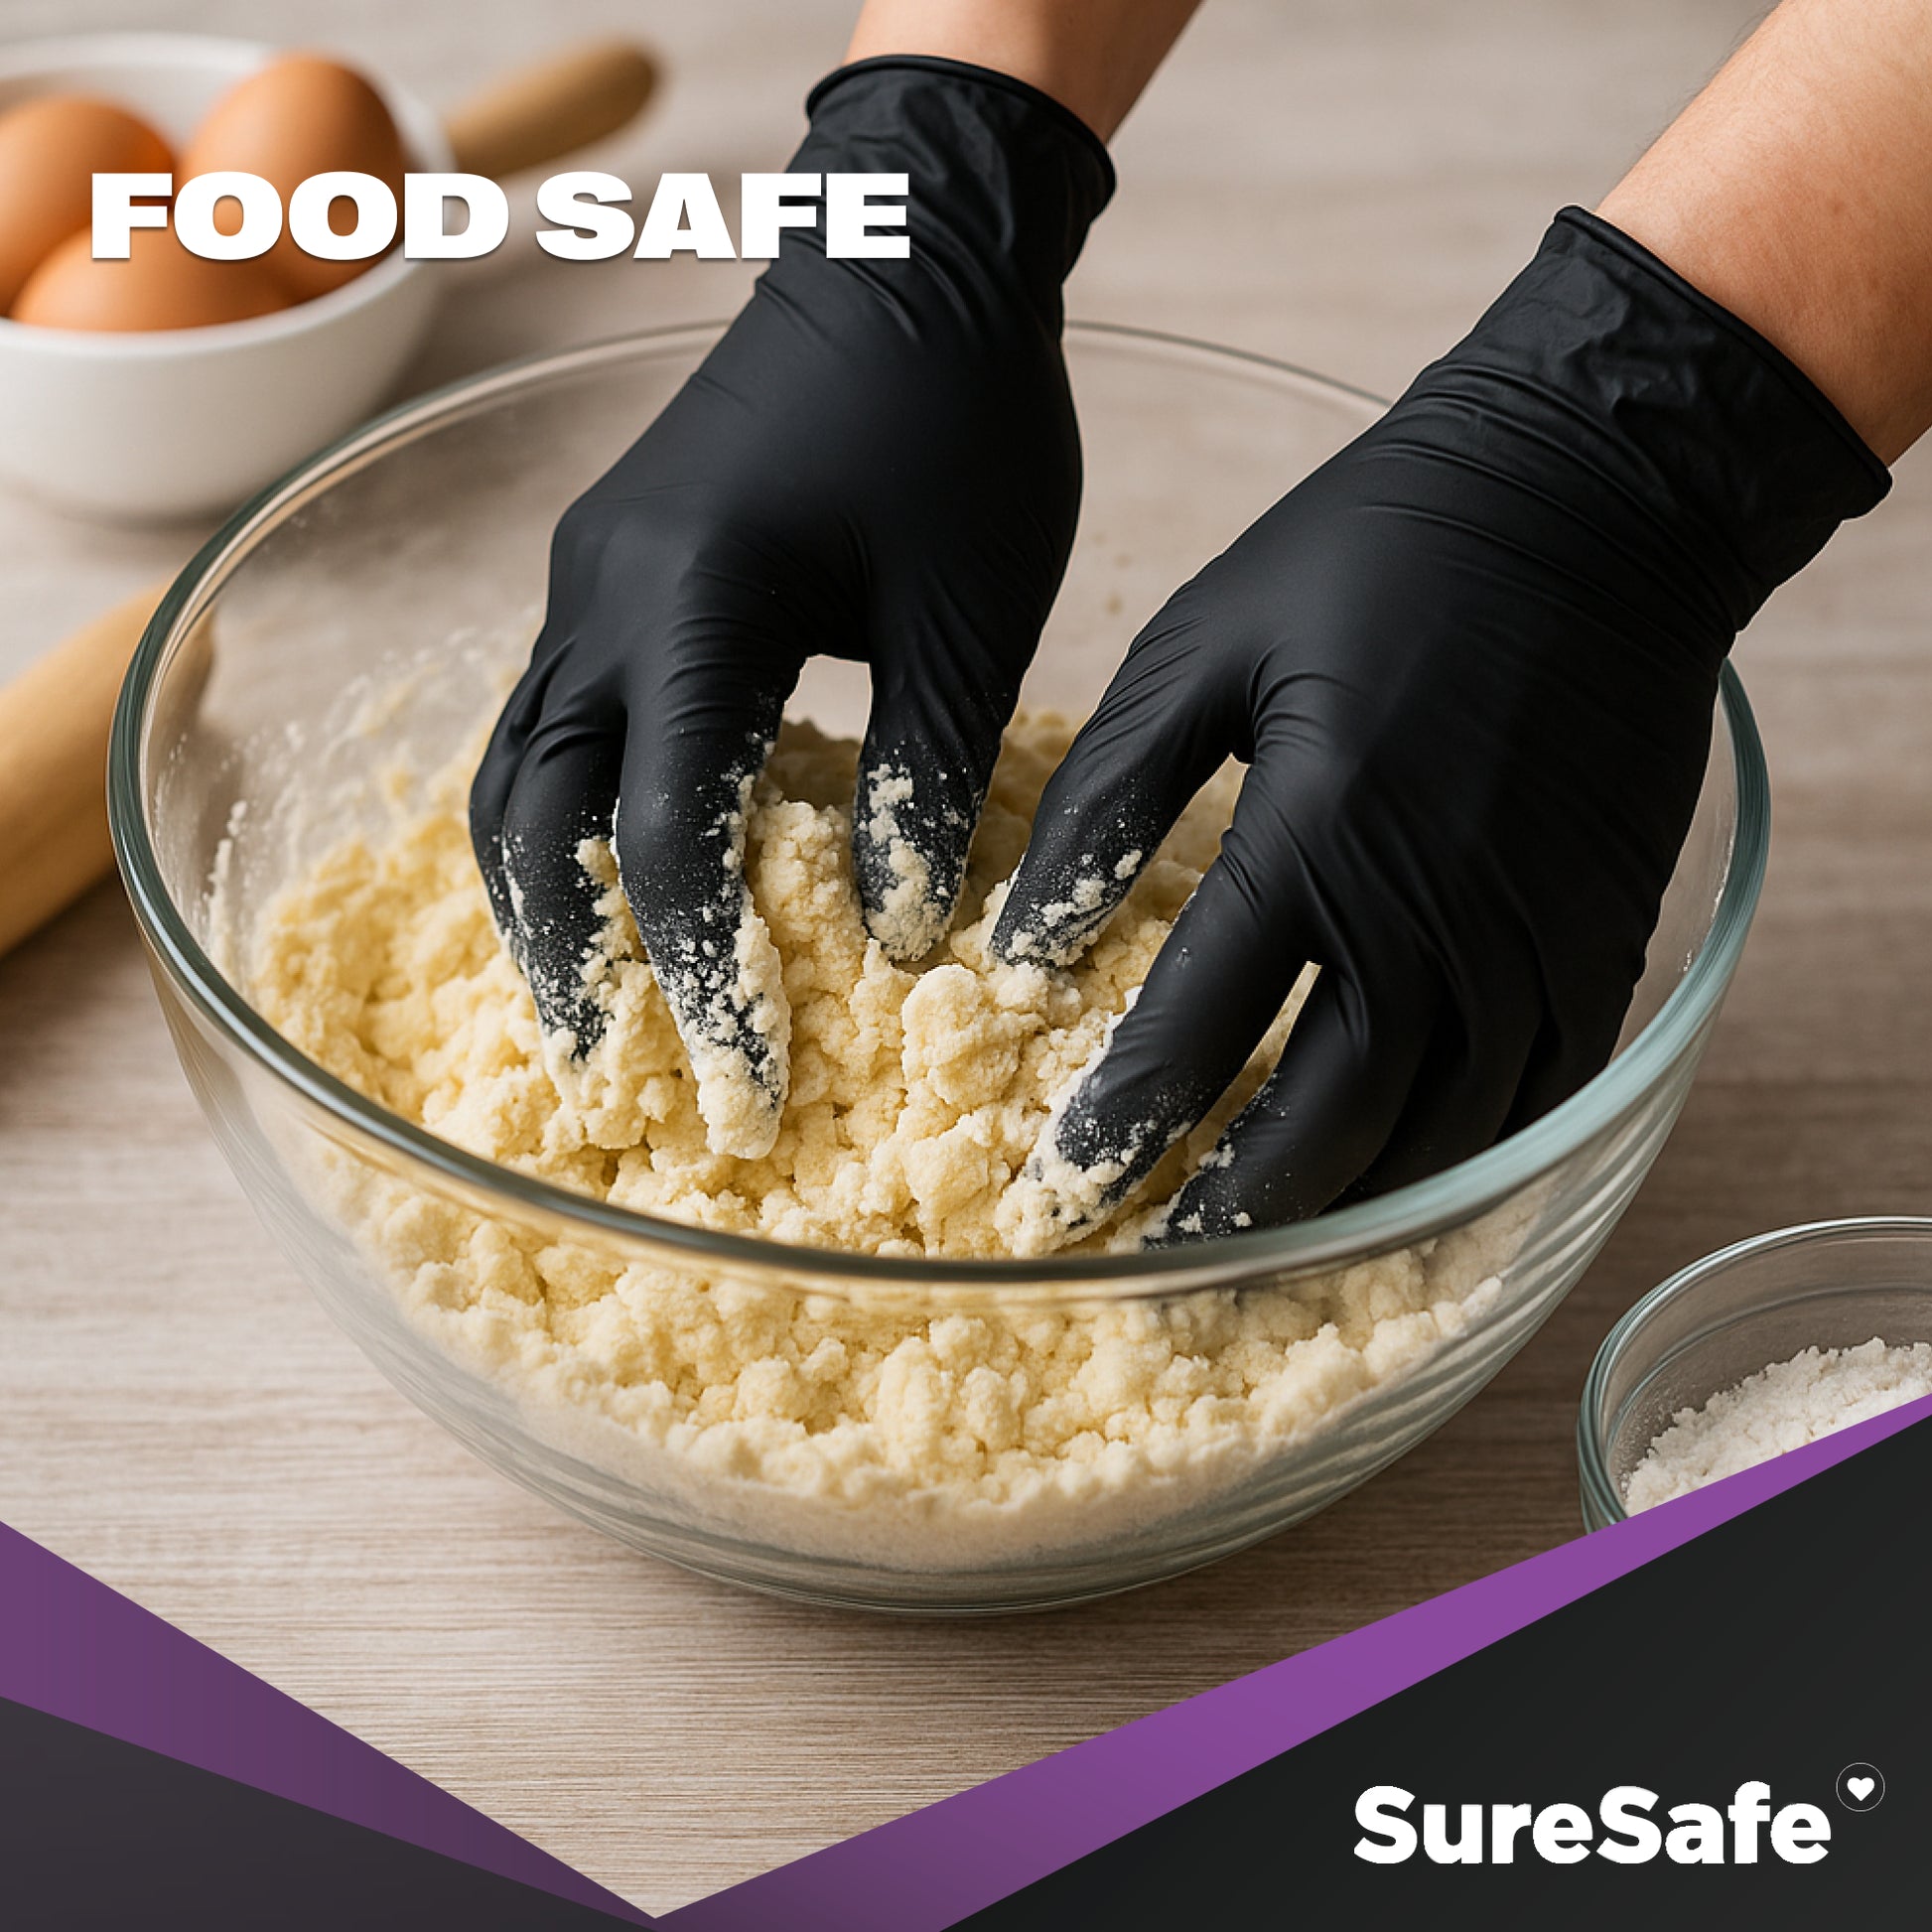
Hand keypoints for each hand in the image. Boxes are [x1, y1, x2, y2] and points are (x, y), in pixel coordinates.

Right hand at [471, 57, 1110, 1156]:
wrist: (914, 257)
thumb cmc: (961, 424)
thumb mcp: (969, 620)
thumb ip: (923, 786)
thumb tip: (897, 943)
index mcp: (692, 602)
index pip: (666, 835)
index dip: (702, 978)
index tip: (747, 1091)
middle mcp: (599, 594)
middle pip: (530, 818)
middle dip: (569, 961)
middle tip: (615, 1083)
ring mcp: (586, 577)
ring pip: (515, 771)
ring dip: (547, 900)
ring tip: (595, 1014)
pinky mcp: (610, 571)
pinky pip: (554, 721)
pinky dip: (573, 823)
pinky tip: (624, 888)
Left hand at [994, 210, 1886, 1242]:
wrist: (1593, 496)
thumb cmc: (1374, 554)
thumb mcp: (1202, 643)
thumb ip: (1105, 798)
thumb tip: (1021, 940)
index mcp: (1316, 837)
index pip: (1199, 1032)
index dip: (1125, 1128)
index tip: (1063, 1195)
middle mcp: (1433, 916)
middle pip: (1325, 1121)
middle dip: (1234, 1204)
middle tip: (1164, 1259)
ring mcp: (1533, 940)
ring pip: (1435, 1132)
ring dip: (1344, 1202)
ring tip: (1267, 1241)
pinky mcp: (1599, 937)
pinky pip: (1531, 1093)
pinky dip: (1458, 1153)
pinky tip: (1398, 1171)